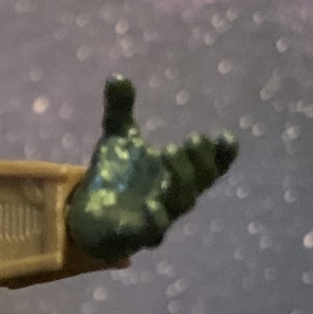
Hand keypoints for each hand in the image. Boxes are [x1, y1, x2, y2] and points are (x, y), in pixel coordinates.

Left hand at [67, 76, 237, 262]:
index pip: (209, 165)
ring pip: (180, 204)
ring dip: (181, 181)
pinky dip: (155, 221)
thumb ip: (120, 111)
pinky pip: (152, 233)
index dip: (221, 155)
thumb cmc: (114, 179)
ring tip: (171, 156)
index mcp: (176, 173)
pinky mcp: (136, 236)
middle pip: (198, 182)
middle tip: (192, 140)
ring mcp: (158, 217)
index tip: (225, 138)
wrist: (87, 216)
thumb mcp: (116, 140)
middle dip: (199, 161)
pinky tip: (152, 206)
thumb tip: (116, 77)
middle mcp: (173, 196)